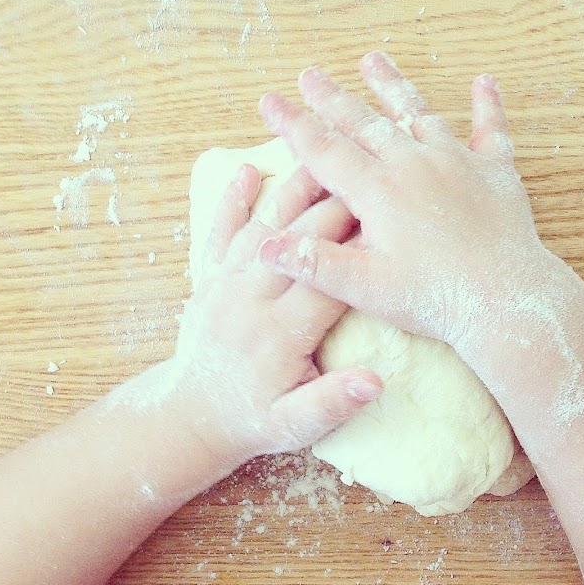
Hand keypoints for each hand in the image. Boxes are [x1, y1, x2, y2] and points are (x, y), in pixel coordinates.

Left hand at [164, 163, 383, 467]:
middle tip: (369, 175)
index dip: (361, 251)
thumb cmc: (251, 421)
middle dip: (336, 207)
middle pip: (297, 241)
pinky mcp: (207, 280)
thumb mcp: (294, 428)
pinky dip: (231, 201)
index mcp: (279, 333)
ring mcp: (224, 285)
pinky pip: (219, 233)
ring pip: (262, 225)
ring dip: (292, 190)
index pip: (327, 280)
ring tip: (322, 156)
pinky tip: (248, 170)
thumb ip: (332, 403)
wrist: (190, 418)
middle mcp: (250, 300)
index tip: (392, 225)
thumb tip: (375, 382)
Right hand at [256, 51, 545, 348]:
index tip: (269, 100)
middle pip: (364, 123)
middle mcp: (414, 164)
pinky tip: (484, 83)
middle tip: (309, 74)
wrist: (507, 302)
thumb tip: (265, 244)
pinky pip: (490, 131)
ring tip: (373, 60)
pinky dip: (487, 107)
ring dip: (393, 87)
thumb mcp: (366, 288)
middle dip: (332, 98)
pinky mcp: (495, 173)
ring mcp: (457, 163)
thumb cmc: (435, 300)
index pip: (323, 150)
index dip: (292, 124)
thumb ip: (315, 263)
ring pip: (418, 114)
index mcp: (379, 191)